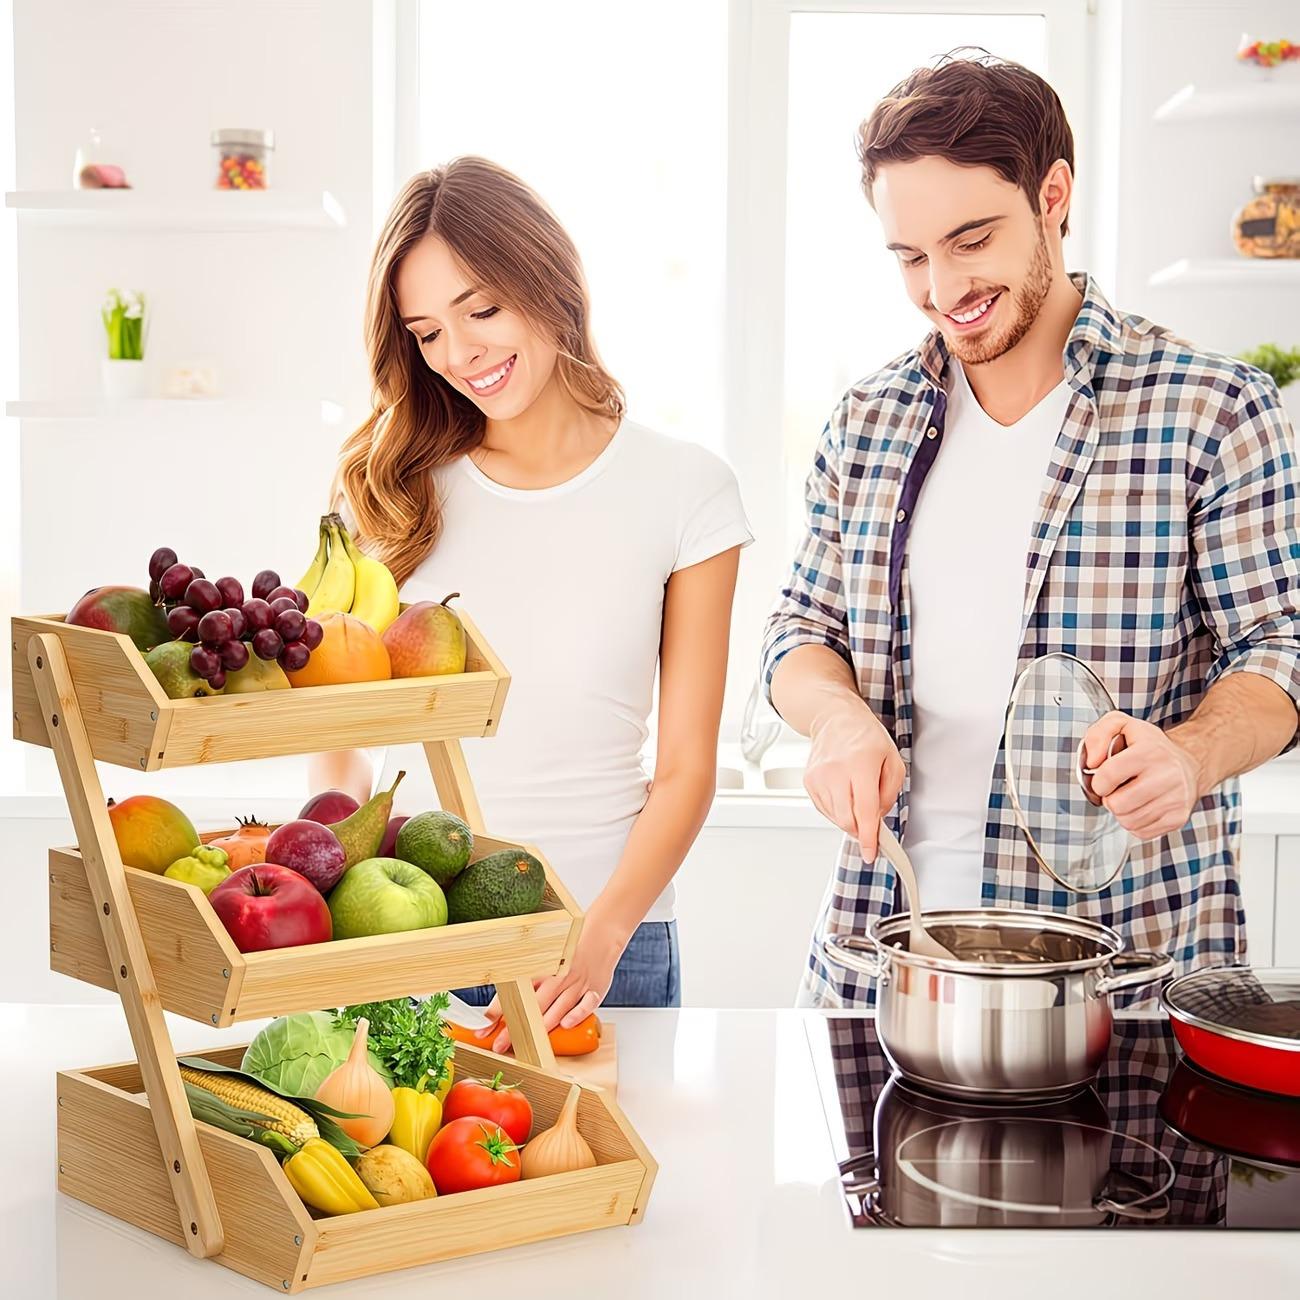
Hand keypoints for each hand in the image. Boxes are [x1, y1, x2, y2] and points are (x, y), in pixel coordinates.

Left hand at [483, 910, 627, 1054]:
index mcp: (541, 970)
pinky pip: (587, 1003)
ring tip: (527, 1044)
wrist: (601, 937)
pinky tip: (566, 1024)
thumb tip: (500, 1008)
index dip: (496, 1012)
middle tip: (499, 1045)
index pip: (514, 992)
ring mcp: (576, 984)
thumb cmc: (570, 955)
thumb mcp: (546, 964)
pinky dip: (577, 1014)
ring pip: (558, 1006)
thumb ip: (527, 983)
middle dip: (515, 1028)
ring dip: (541, 1025)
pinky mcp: (595, 990)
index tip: (483, 1028)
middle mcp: (557, 977)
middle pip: (533, 1005)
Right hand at [803, 699, 905, 860]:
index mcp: (860, 764)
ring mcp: (819, 778)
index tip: (871, 853)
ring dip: (850, 819)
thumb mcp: (892, 760)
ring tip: (858, 798)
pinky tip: (845, 795)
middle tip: (872, 827)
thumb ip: (890, 792)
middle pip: (847, 819)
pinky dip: (838, 811)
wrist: (835, 719)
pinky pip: (825, 810)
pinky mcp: (809, 782)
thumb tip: (877, 817)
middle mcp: (836, 772)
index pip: (864, 810)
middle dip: (862, 830)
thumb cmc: (865, 737)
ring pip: (836, 817)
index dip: (869, 836)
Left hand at [1082, 711, 1201, 841]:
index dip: (1098, 782)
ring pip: (1128, 821)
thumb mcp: (1121, 725)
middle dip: (1109, 798)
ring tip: (1129, 796)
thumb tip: (1092, 762)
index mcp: (1150, 751)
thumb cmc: (1149, 746)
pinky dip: (1134, 822)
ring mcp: (1176, 799)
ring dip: (1121, 811)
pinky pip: (1141, 832)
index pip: (1108, 776)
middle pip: (1117, 804)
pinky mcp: (1178, 818)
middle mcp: (1167, 776)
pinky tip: (1140, 806)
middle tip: (1116, 789)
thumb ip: (1097, 735)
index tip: (1103, 779)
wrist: (1189, 761)